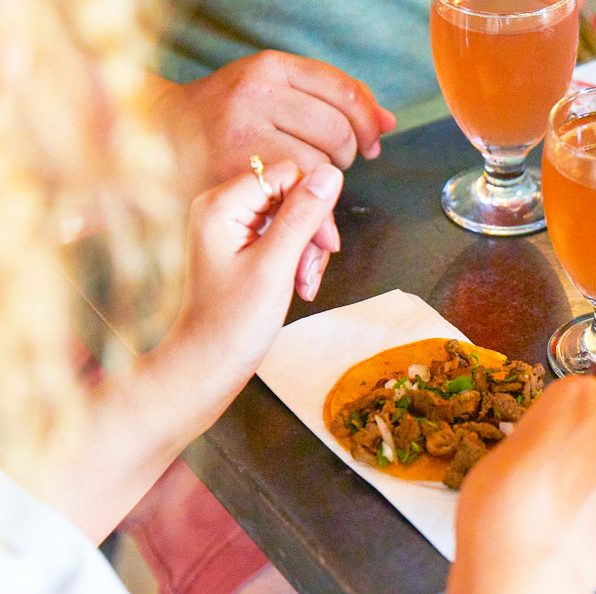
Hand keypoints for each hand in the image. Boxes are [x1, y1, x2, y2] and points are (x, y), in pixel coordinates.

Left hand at [51, 162, 343, 540]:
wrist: (209, 363)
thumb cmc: (233, 322)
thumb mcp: (275, 267)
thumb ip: (303, 216)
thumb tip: (332, 172)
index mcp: (220, 204)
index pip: (287, 174)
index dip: (314, 205)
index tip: (324, 246)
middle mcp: (222, 206)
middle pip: (292, 193)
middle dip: (311, 232)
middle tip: (311, 271)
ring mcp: (231, 224)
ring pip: (293, 215)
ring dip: (308, 249)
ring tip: (304, 284)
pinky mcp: (241, 242)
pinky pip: (284, 233)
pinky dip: (298, 258)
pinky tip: (298, 284)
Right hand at [154, 50, 396, 186]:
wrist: (160, 136)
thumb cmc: (228, 118)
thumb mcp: (274, 92)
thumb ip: (332, 100)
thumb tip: (389, 121)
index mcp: (270, 68)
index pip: (343, 91)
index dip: (369, 120)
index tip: (375, 141)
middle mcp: (255, 93)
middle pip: (338, 128)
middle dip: (349, 153)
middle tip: (336, 165)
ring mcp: (242, 130)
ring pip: (320, 161)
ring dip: (328, 180)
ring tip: (312, 182)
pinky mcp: (234, 169)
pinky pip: (297, 191)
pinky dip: (316, 210)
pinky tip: (316, 219)